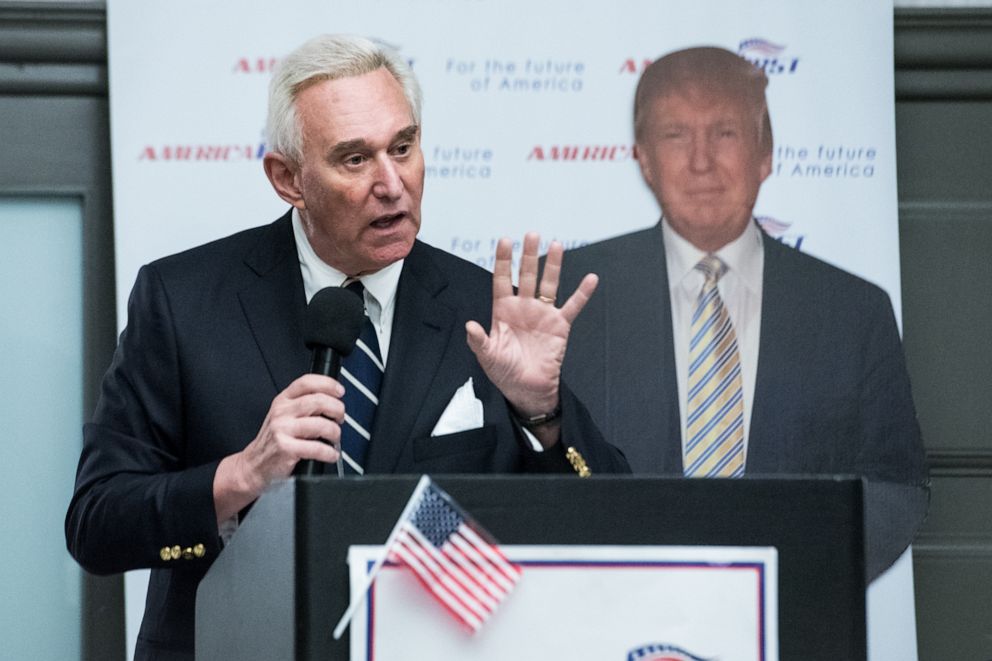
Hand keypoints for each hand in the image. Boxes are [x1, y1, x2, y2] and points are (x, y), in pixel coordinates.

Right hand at [213, 374, 343, 522]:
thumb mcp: (284, 415)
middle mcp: (282, 412)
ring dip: (335, 432)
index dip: (328, 384)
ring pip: (321, 424)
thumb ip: (304, 404)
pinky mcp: (285, 448)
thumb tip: (334, 401)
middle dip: (337, 409)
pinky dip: (329, 452)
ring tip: (334, 438)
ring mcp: (282, 429)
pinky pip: (317, 448)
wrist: (254, 465)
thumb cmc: (275, 440)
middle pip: (318, 401)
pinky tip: (330, 454)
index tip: (340, 392)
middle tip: (340, 418)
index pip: (307, 382)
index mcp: (283, 400)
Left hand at [466, 232, 597, 426]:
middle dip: (528, 256)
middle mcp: (523, 307)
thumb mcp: (487, 357)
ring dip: (552, 265)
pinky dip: (582, 293)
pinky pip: (573, 306)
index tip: (505, 240)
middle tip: (532, 234)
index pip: (502, 280)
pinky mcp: (560, 326)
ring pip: (549, 284)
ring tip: (556, 244)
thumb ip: (479, 341)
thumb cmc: (504, 372)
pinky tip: (591, 278)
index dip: (503, 261)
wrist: (527, 389)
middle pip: (526, 276)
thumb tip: (469, 326)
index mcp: (503, 311)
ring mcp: (543, 314)